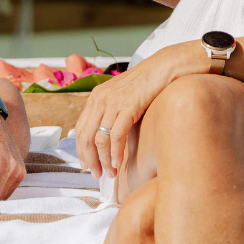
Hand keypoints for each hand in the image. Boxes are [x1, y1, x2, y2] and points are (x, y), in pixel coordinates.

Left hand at [73, 42, 203, 176]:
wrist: (164, 68)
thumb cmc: (147, 85)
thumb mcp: (122, 97)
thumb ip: (112, 113)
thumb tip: (108, 138)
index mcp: (96, 97)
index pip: (80, 129)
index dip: (81, 150)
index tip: (87, 165)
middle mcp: (100, 99)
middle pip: (86, 136)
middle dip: (90, 159)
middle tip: (97, 174)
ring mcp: (112, 102)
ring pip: (100, 139)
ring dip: (104, 160)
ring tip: (111, 173)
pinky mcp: (127, 106)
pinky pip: (116, 135)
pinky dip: (116, 152)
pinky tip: (119, 163)